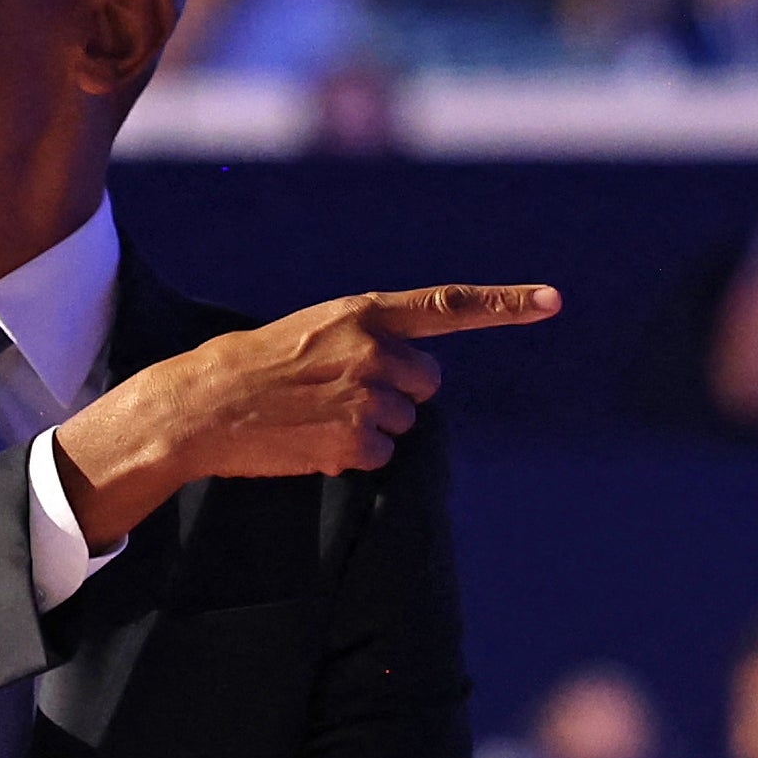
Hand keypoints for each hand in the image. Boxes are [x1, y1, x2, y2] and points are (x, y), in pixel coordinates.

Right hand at [48, 283, 557, 549]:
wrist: (204, 404)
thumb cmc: (257, 366)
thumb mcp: (315, 330)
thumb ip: (369, 340)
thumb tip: (416, 382)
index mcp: (364, 313)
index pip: (448, 306)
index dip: (506, 304)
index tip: (553, 301)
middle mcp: (375, 350)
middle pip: (427, 384)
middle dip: (395, 394)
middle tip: (338, 393)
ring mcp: (368, 397)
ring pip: (404, 424)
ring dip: (370, 427)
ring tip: (316, 416)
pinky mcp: (358, 442)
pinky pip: (382, 457)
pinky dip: (353, 456)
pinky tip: (314, 441)